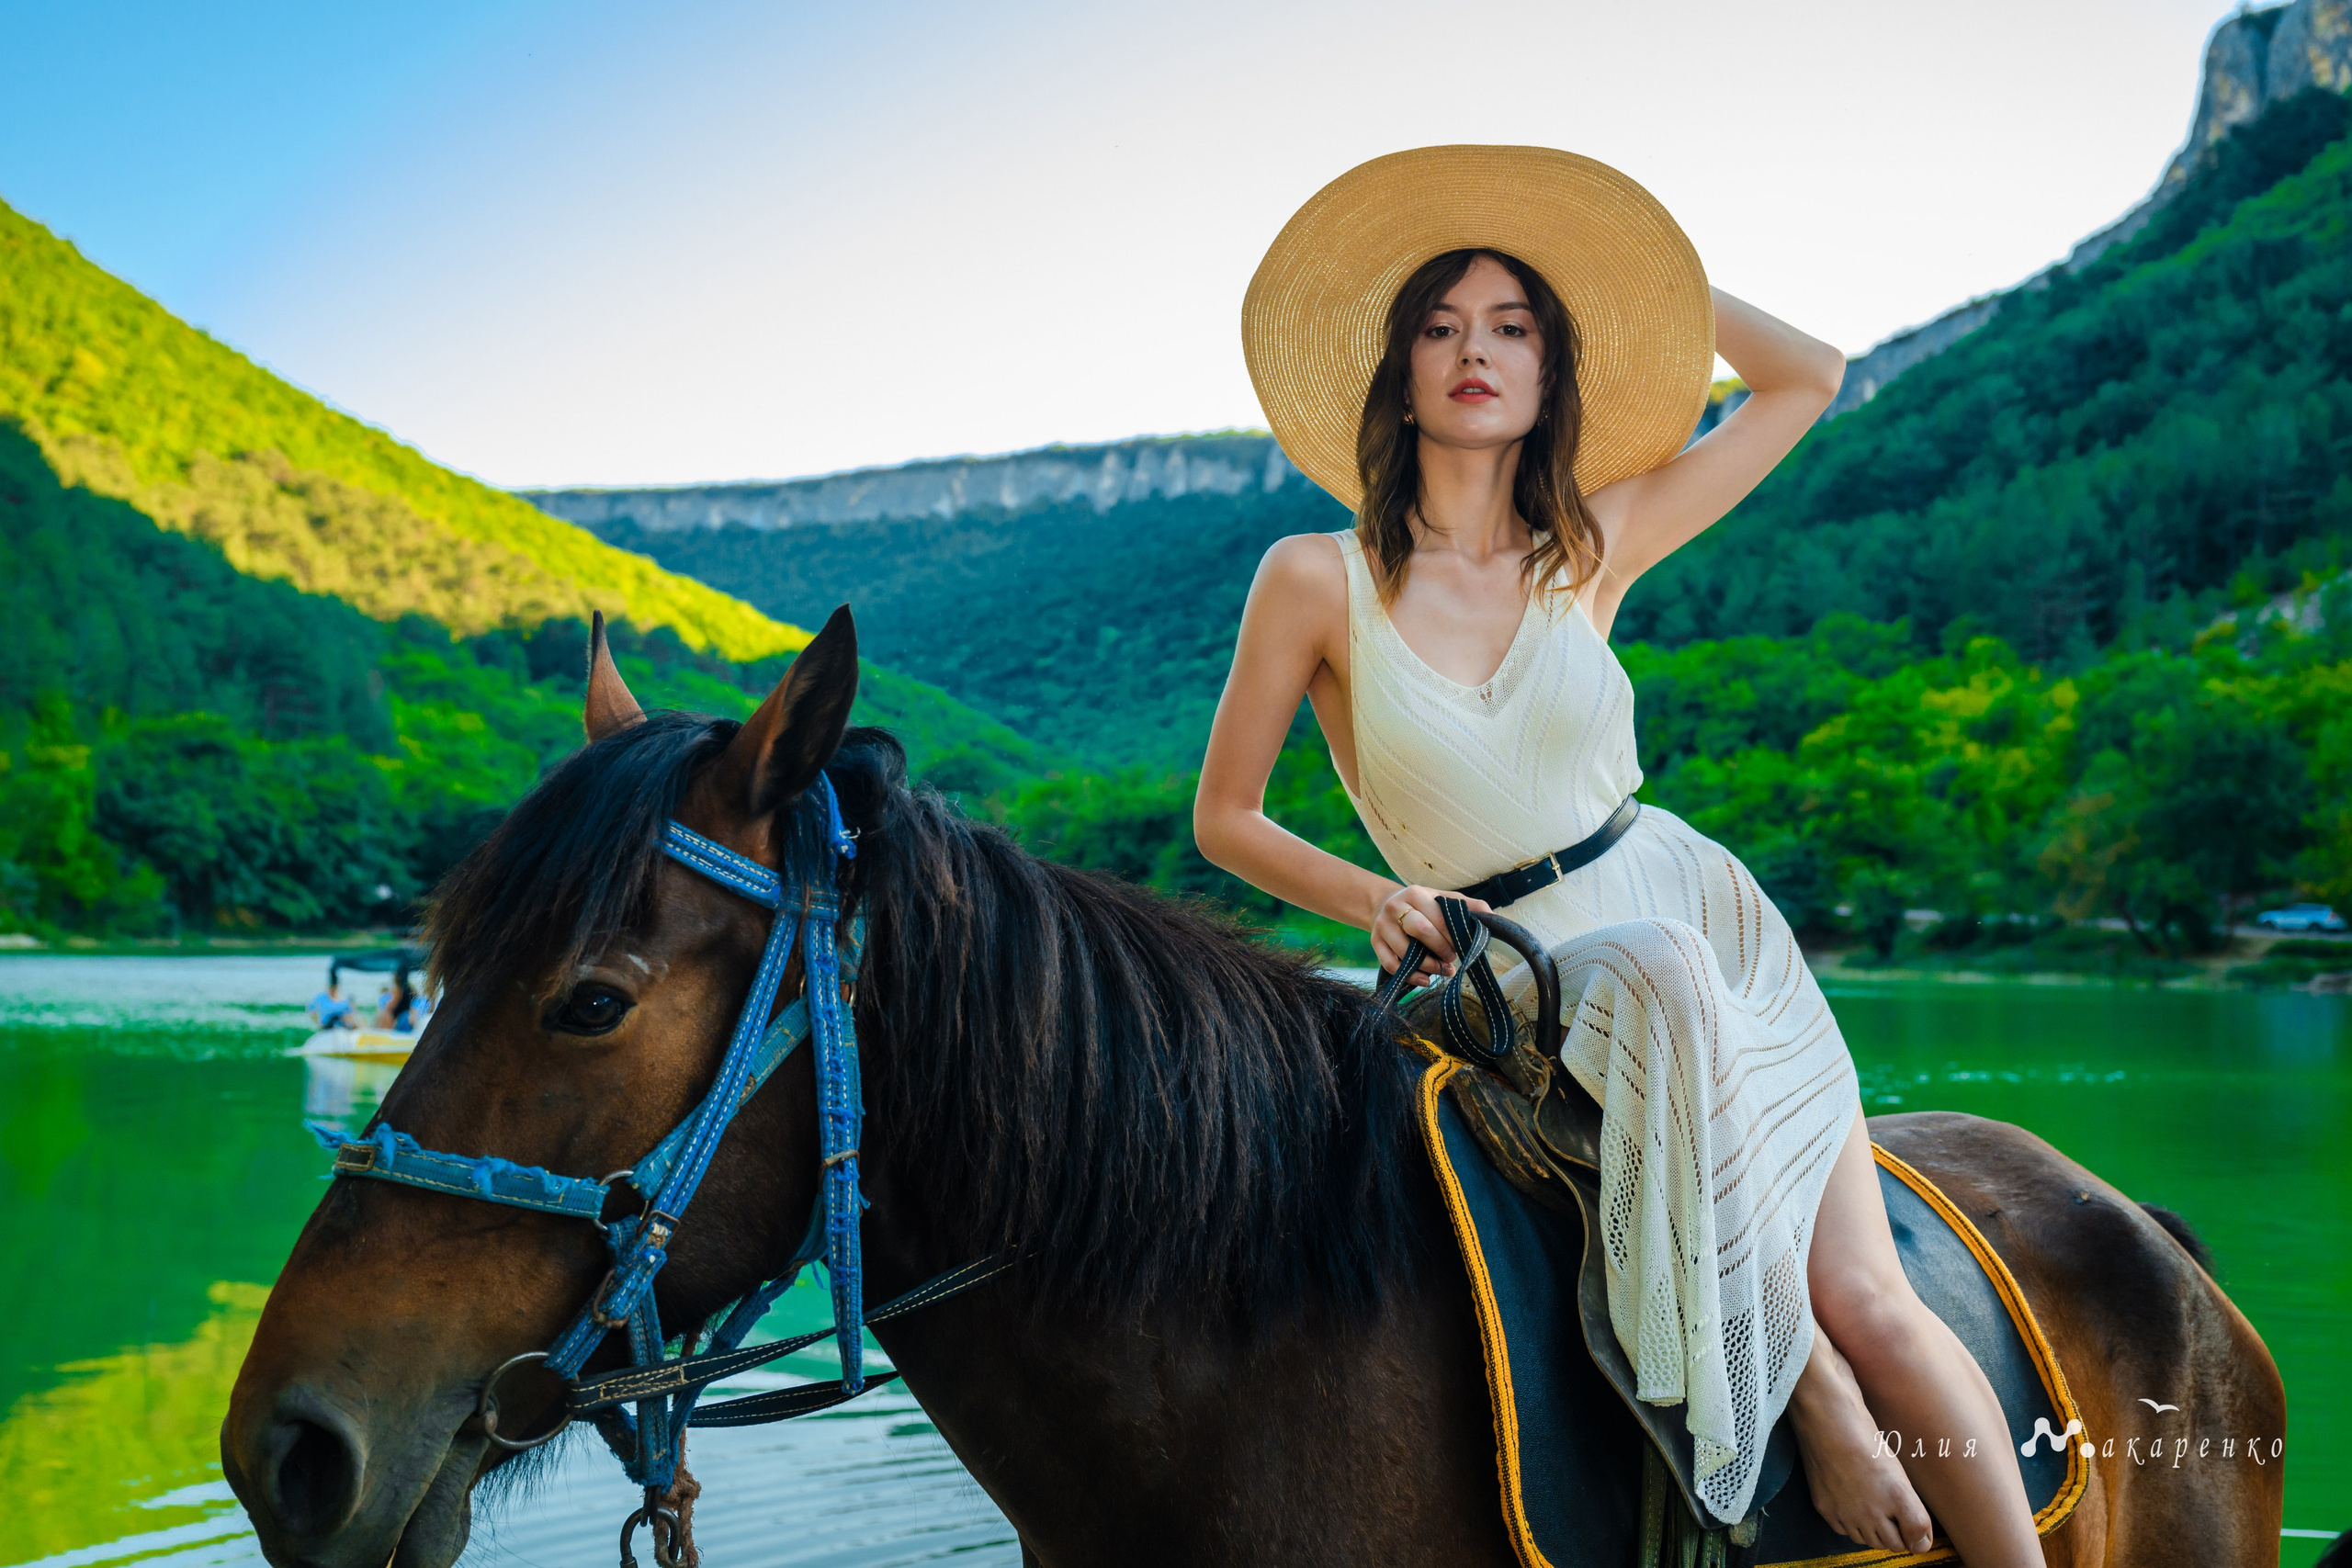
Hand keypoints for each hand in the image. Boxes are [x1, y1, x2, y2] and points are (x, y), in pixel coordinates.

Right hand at [1370, 885, 1492, 978]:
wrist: (1384, 905)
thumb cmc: (1422, 905)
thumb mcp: (1442, 898)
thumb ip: (1468, 905)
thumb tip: (1492, 916)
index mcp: (1415, 893)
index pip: (1438, 917)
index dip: (1452, 935)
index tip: (1461, 946)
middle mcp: (1396, 907)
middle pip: (1421, 931)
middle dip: (1441, 949)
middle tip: (1452, 958)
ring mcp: (1383, 926)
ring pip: (1405, 951)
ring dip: (1428, 966)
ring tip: (1443, 970)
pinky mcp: (1375, 942)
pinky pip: (1391, 964)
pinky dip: (1410, 976)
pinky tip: (1425, 980)